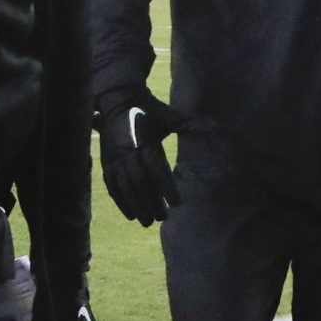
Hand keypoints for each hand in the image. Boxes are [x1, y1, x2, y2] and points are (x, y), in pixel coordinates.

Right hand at [94, 86, 186, 226]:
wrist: (118, 99)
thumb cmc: (149, 110)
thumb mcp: (169, 116)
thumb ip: (190, 124)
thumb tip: (214, 126)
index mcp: (145, 139)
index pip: (155, 167)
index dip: (165, 186)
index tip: (176, 203)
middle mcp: (128, 149)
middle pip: (139, 180)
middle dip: (150, 201)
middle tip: (162, 218)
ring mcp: (114, 156)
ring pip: (124, 185)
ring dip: (135, 205)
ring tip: (146, 221)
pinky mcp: (105, 161)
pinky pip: (111, 184)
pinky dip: (120, 201)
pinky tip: (130, 214)